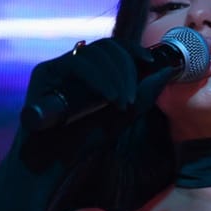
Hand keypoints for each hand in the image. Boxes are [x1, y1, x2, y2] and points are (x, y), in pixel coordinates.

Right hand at [19, 38, 174, 166]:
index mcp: (90, 70)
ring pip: (93, 53)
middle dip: (126, 67)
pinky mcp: (43, 72)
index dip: (132, 50)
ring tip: (123, 103)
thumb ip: (143, 95)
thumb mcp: (122, 116)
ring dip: (115, 75)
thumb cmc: (84, 140)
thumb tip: (166, 72)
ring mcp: (57, 66)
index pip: (113, 48)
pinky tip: (108, 97)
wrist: (54, 163)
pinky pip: (76, 64)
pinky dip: (98, 78)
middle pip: (105, 47)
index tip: (150, 62)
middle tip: (131, 96)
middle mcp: (72, 63)